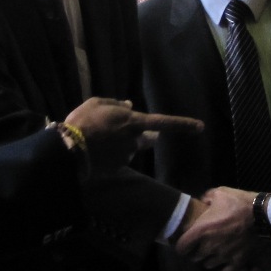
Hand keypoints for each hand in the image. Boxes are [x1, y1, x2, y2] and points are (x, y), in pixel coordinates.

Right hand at [65, 99, 201, 171]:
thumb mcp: (97, 103)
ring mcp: (126, 156)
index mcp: (133, 122)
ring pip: (131, 149)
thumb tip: (129, 105)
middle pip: (149, 139)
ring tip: (100, 140)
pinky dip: (112, 155)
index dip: (183, 124)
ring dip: (123, 145)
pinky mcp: (117, 168)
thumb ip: (117, 104)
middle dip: (146, 136)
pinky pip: (119, 159)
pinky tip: (96, 151)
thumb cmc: (83, 121)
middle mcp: (134, 140)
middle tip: (129, 131)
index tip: (200, 127)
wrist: (69, 149)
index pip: (165, 123)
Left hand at [174, 186, 253, 269]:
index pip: (182, 246)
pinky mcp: (237, 262)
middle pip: (195, 257)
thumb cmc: (240, 203)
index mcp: (202, 230)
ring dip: (208, 261)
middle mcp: (210, 246)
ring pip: (208, 265)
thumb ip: (207, 197)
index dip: (181, 246)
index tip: (184, 243)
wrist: (264, 216)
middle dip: (195, 252)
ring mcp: (224, 256)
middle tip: (199, 248)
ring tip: (211, 256)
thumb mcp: (221, 193)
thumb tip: (202, 201)